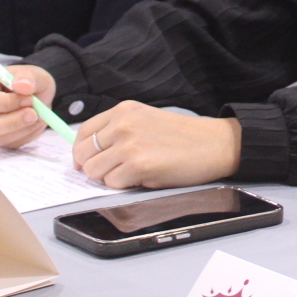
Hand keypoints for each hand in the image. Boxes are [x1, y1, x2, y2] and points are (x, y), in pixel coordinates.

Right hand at [0, 64, 56, 148]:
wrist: (34, 94)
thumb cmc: (29, 81)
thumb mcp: (34, 73)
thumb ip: (29, 76)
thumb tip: (22, 85)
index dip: (7, 103)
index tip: (30, 99)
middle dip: (13, 122)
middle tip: (35, 114)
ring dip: (23, 129)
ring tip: (40, 115)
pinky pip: (9, 144)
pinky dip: (26, 135)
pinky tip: (35, 123)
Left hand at [73, 103, 239, 188]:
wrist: (215, 144)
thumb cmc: (183, 136)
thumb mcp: (145, 121)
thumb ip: (118, 131)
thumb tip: (88, 155)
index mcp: (123, 110)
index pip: (83, 132)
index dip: (81, 152)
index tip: (88, 161)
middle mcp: (122, 124)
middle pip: (83, 155)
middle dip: (95, 167)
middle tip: (115, 171)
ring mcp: (129, 144)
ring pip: (94, 172)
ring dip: (110, 178)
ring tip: (134, 172)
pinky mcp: (138, 165)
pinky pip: (113, 184)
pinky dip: (125, 185)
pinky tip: (145, 176)